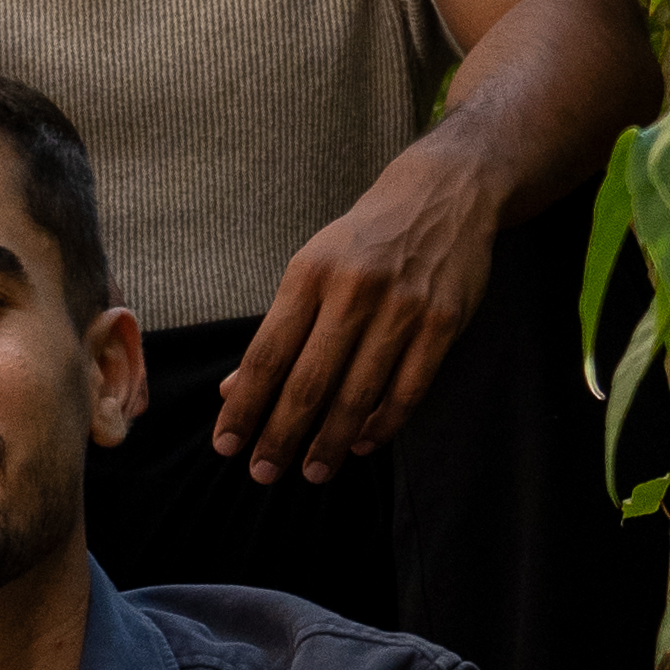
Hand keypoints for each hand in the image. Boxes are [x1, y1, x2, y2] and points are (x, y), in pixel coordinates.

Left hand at [211, 141, 511, 485]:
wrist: (442, 194)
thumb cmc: (364, 242)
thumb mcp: (311, 269)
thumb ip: (277, 332)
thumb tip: (232, 390)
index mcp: (310, 275)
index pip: (267, 355)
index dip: (245, 406)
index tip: (226, 446)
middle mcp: (354, 291)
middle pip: (308, 382)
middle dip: (281, 436)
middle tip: (263, 475)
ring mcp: (402, 307)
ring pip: (358, 394)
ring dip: (331, 442)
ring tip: (312, 473)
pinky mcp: (443, 322)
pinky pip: (407, 389)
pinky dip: (383, 424)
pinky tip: (362, 445)